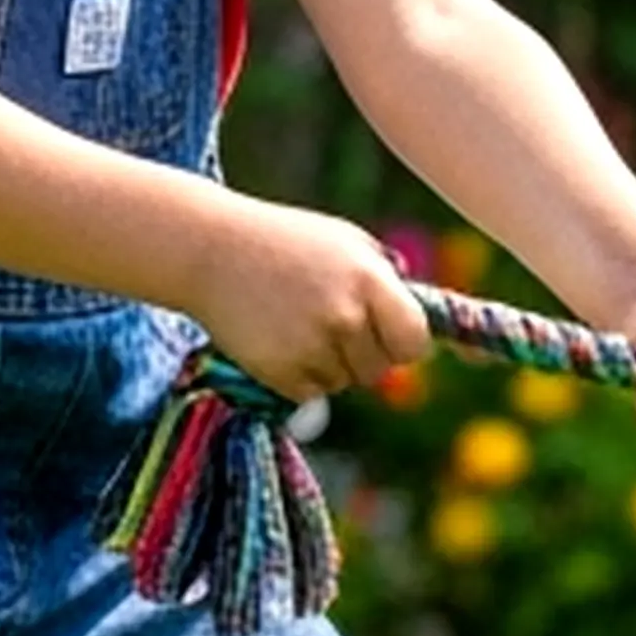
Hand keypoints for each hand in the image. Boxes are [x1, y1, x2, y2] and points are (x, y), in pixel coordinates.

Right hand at [186, 202, 430, 402]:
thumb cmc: (287, 243)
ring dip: (328, 364)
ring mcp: (311, 346)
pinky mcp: (279, 372)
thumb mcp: (346, 243)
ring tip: (295, 321)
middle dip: (363, 354)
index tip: (390, 337)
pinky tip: (276, 338)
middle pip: (379, 369)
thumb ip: (386, 280)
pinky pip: (309, 393)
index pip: (415, 341)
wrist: (210, 249)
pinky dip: (297, 376)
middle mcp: (345, 317)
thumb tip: (424, 326)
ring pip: (344, 382)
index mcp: (370, 280)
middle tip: (329, 321)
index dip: (404, 343)